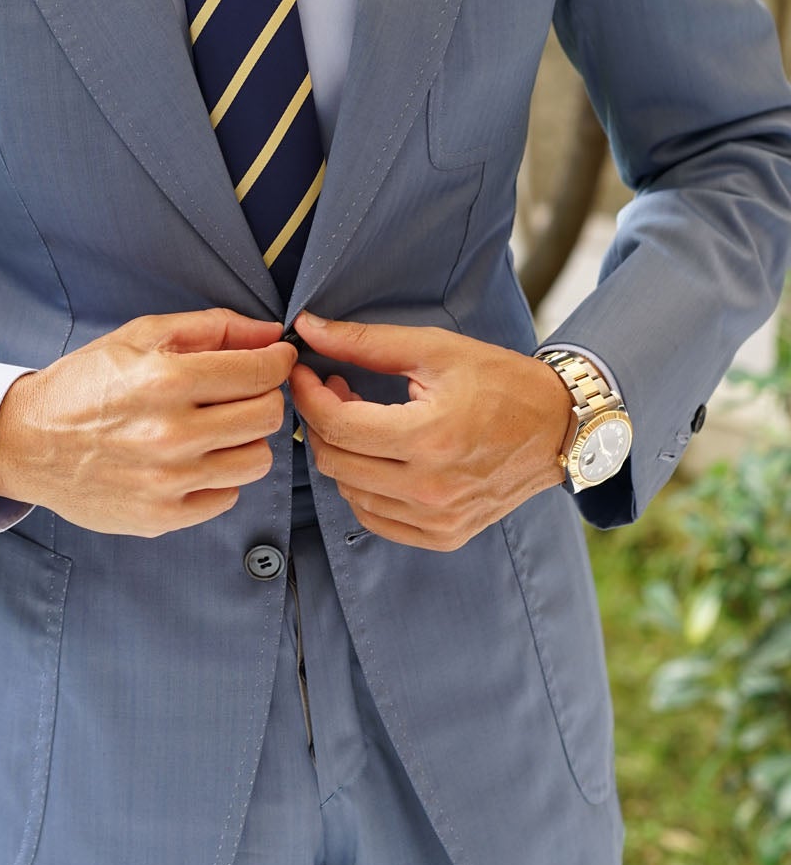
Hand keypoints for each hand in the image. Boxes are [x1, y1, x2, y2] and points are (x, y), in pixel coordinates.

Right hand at [0, 309, 296, 536]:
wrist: (26, 442)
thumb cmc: (84, 385)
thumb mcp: (138, 337)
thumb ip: (210, 329)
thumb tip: (269, 333)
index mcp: (165, 380)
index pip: (259, 372)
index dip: (276, 361)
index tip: (275, 360)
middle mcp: (170, 434)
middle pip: (267, 416)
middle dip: (263, 397)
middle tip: (241, 394)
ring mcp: (168, 481)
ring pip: (257, 460)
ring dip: (245, 440)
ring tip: (217, 429)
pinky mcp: (162, 515)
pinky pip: (227, 496)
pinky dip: (219, 477)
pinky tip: (193, 460)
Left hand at [288, 314, 572, 550]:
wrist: (558, 428)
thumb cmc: (500, 382)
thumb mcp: (436, 350)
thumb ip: (366, 342)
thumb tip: (307, 328)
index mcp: (430, 437)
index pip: (337, 425)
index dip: (308, 395)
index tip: (305, 372)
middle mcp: (431, 487)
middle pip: (335, 461)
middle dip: (321, 421)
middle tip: (335, 389)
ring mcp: (438, 518)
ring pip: (349, 492)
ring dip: (342, 453)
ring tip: (361, 420)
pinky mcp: (444, 536)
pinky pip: (374, 518)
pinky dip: (363, 487)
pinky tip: (377, 456)